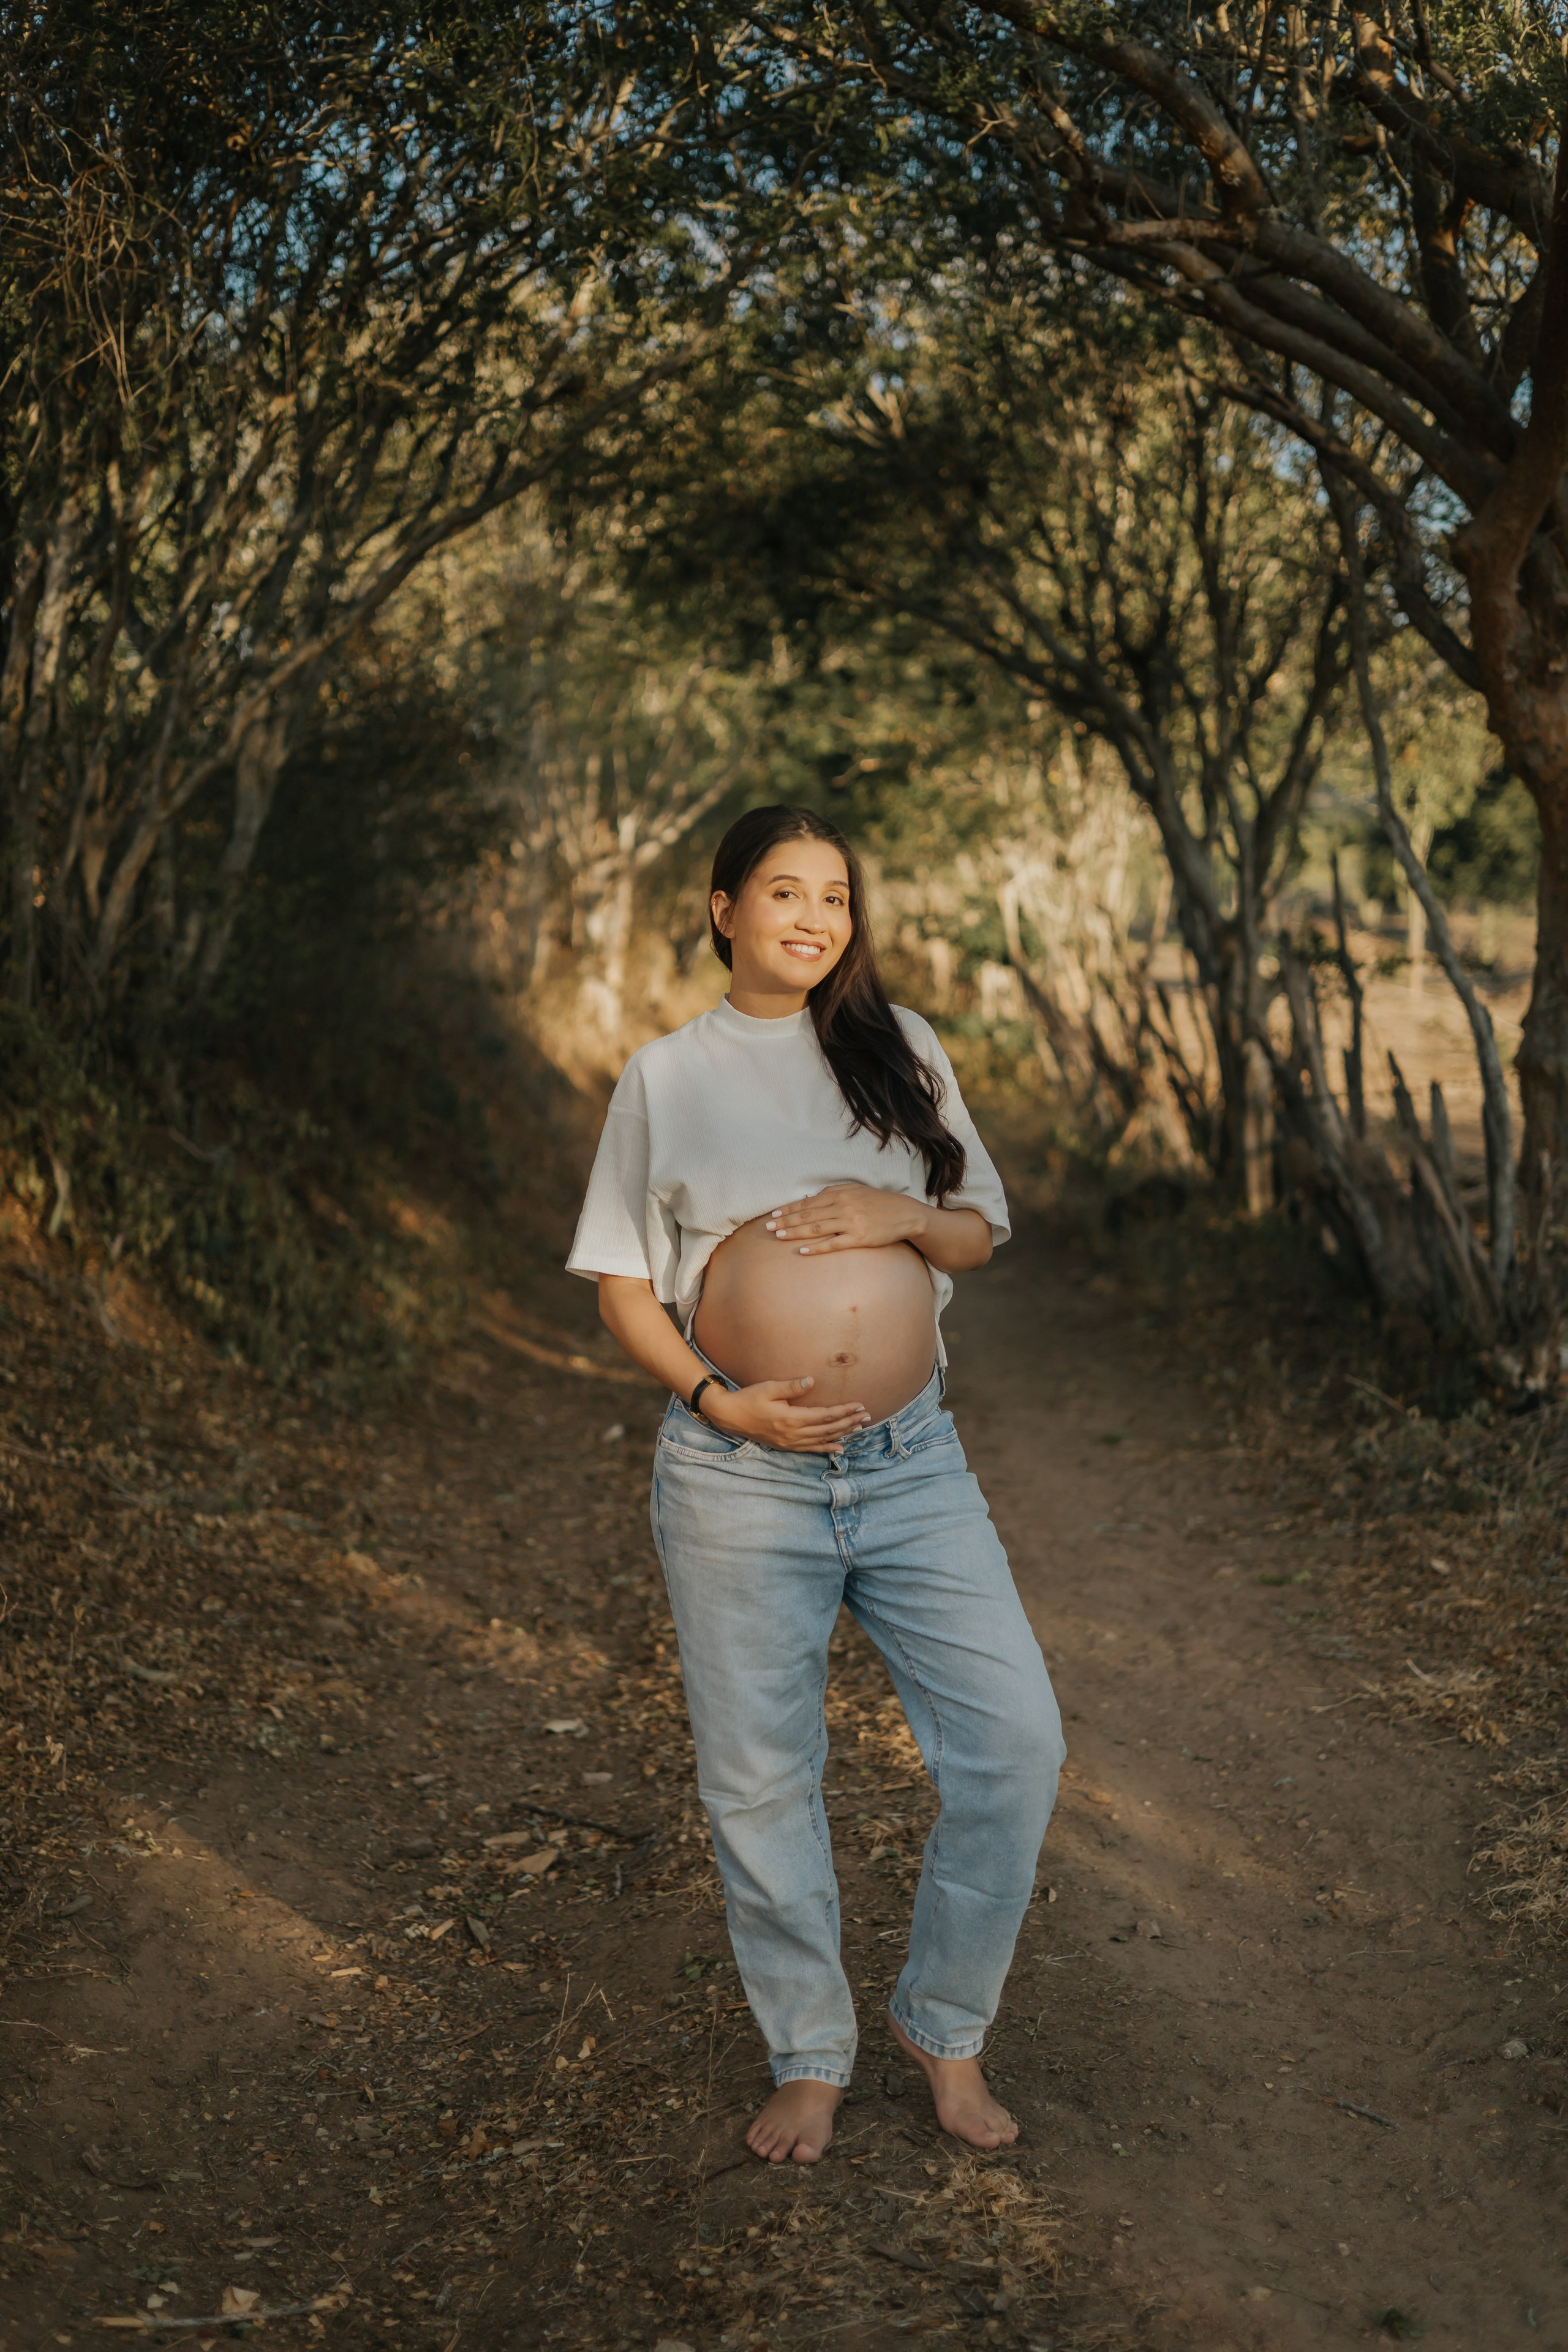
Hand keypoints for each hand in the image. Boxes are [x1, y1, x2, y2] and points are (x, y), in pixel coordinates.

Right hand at [704, 1376, 869, 1452]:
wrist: (729, 1416)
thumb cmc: (748, 1398)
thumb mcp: (768, 1388)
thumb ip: (791, 1386)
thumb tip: (811, 1381)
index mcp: (791, 1418)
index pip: (825, 1415)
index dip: (844, 1411)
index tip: (859, 1405)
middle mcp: (793, 1433)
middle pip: (828, 1429)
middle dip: (849, 1422)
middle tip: (867, 1416)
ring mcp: (789, 1442)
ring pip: (822, 1440)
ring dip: (842, 1434)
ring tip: (859, 1428)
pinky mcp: (785, 1445)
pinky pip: (811, 1449)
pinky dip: (826, 1448)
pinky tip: (839, 1448)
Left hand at [764, 1183, 927, 1255]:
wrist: (906, 1213)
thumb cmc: (879, 1202)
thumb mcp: (856, 1191)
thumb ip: (833, 1193)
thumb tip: (809, 1198)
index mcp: (841, 1193)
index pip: (808, 1202)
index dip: (789, 1209)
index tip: (774, 1215)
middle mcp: (843, 1206)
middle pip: (808, 1215)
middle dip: (786, 1221)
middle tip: (768, 1228)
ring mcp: (850, 1222)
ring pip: (816, 1229)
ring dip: (795, 1233)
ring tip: (778, 1237)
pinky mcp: (859, 1238)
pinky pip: (833, 1244)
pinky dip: (816, 1248)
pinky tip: (802, 1251)